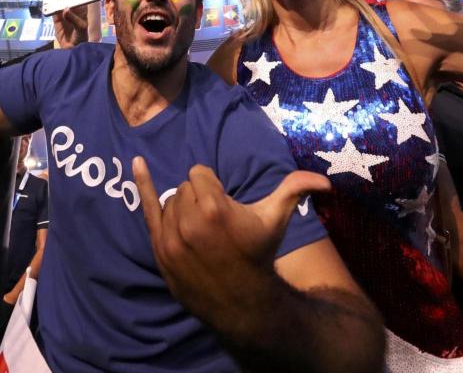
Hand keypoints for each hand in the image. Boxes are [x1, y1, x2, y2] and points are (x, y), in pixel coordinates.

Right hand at [45, 0, 88, 48]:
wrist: (73, 48)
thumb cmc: (81, 37)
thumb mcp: (80, 27)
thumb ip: (73, 18)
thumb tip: (64, 9)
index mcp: (81, 7)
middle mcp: (72, 7)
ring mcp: (63, 12)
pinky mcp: (56, 18)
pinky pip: (51, 7)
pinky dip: (47, 0)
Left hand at [133, 157, 330, 324]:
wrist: (241, 300)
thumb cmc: (258, 253)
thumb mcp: (276, 219)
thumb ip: (295, 191)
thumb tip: (325, 183)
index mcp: (214, 207)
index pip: (199, 173)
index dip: (213, 187)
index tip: (224, 205)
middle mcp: (187, 220)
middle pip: (184, 187)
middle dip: (199, 198)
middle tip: (216, 222)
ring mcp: (170, 237)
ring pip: (170, 200)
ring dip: (183, 209)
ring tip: (202, 231)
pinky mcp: (160, 249)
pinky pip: (146, 209)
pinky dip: (142, 184)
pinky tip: (136, 163)